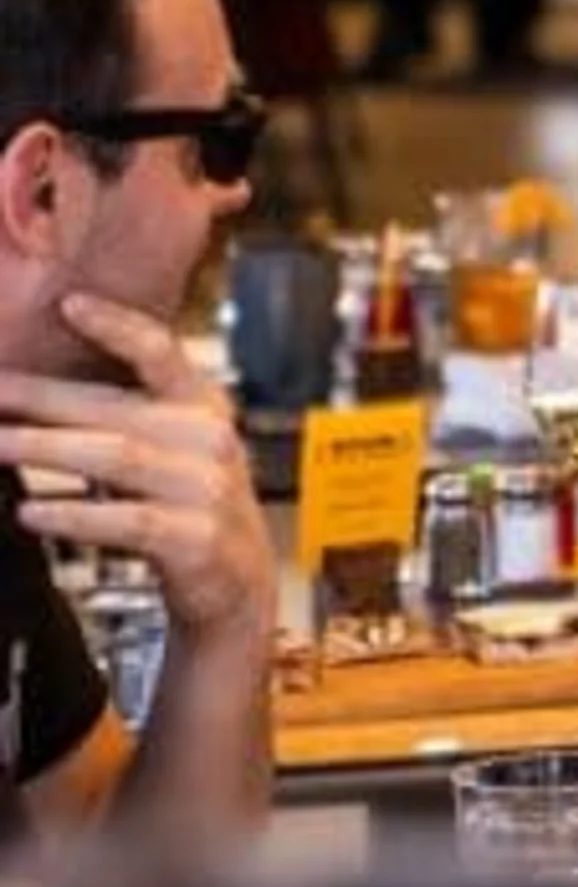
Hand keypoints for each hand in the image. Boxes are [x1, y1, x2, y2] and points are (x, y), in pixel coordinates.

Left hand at [0, 294, 274, 651]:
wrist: (238, 583)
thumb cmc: (186, 506)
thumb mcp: (170, 450)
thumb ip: (120, 418)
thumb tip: (31, 396)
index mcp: (203, 406)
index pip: (162, 352)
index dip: (117, 326)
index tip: (69, 304)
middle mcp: (210, 439)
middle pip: (115, 408)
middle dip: (40, 398)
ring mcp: (207, 489)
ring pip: (117, 457)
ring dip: (46, 448)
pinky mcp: (197, 539)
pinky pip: (127, 521)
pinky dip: (75, 516)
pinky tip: (31, 512)